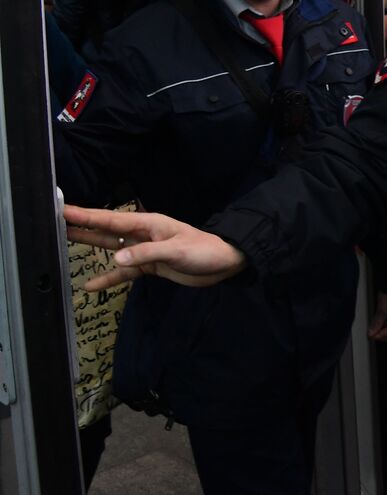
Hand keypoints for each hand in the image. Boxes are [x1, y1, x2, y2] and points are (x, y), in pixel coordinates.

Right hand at [64, 204, 247, 290]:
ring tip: (63, 242)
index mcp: (148, 223)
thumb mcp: (176, 250)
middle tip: (54, 221)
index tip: (63, 209)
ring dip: (90, 245)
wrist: (224, 263)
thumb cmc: (203, 250)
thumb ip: (146, 253)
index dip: (86, 215)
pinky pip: (125, 272)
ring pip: (111, 247)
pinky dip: (109, 277)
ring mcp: (144, 250)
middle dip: (81, 226)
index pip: (111, 219)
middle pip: (106, 230)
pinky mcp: (150, 266)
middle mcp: (142, 234)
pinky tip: (91, 285)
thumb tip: (116, 258)